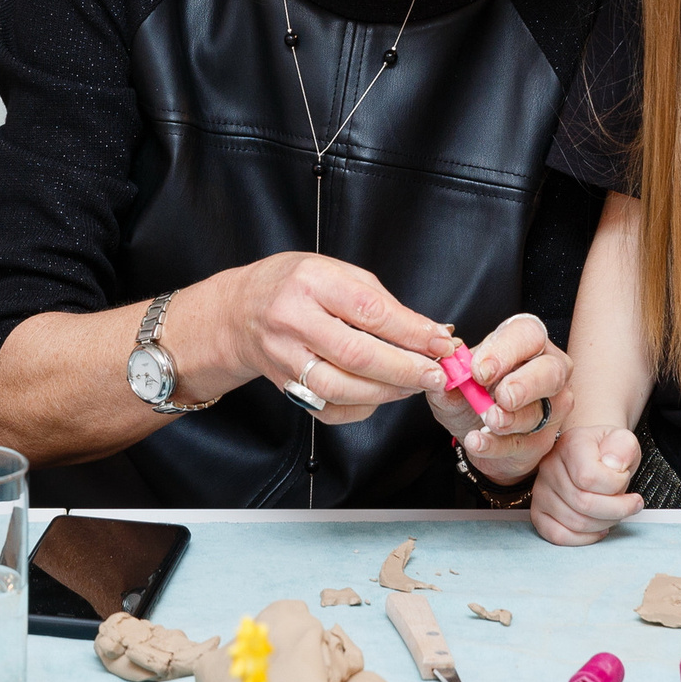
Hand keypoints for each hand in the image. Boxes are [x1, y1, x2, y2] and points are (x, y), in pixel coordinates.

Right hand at [201, 253, 455, 424]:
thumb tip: (429, 332)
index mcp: (310, 283)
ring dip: (387, 392)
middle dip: (405, 368)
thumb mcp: (334, 272)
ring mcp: (284, 358)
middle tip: (436, 373)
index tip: (442, 342)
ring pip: (342, 388)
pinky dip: (363, 408)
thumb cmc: (294, 286)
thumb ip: (379, 301)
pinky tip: (382, 395)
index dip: (411, 331)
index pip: (368, 311)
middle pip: (356, 355)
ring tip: (415, 385)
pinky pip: (329, 409)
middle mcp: (292, 321)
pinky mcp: (285, 387)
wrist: (238, 312)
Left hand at [422, 312, 567, 484]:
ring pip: (540, 412)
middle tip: (502, 397)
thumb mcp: (454, 379)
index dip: (506, 351)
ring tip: (489, 420)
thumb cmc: (472, 393)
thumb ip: (448, 372)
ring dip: (511, 418)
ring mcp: (551, 407)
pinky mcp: (543, 440)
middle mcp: (548, 370)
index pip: (529, 335)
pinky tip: (478, 441)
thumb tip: (443, 368)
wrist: (476, 432)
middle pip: (552, 372)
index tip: (479, 370)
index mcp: (527, 343)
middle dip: (526, 385)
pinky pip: (525, 443)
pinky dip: (498, 444)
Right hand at [531, 425, 641, 544]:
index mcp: (570, 445)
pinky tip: (599, 527)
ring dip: (604, 523)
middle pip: (583, 503)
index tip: (624, 479)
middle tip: (630, 504)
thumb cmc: (607, 451)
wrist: (592, 455)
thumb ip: (624, 447)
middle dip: (616, 510)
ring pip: (575, 523)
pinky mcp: (538, 511)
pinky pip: (558, 535)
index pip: (589, 477)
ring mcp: (541, 491)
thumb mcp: (623, 441)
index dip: (615, 485)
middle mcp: (549, 466)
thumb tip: (613, 466)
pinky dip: (584, 538)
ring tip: (615, 512)